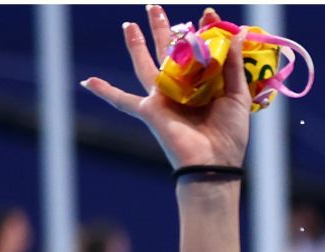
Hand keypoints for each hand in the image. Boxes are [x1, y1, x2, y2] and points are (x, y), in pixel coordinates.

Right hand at [83, 6, 249, 169]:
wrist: (214, 163)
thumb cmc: (230, 135)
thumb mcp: (237, 96)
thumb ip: (234, 65)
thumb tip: (235, 32)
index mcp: (204, 84)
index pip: (201, 51)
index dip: (205, 31)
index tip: (210, 13)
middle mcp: (182, 88)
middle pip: (168, 52)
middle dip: (162, 29)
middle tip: (155, 8)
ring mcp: (163, 98)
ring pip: (145, 65)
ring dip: (136, 45)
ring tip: (130, 25)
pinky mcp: (149, 110)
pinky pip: (122, 101)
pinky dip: (104, 92)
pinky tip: (87, 82)